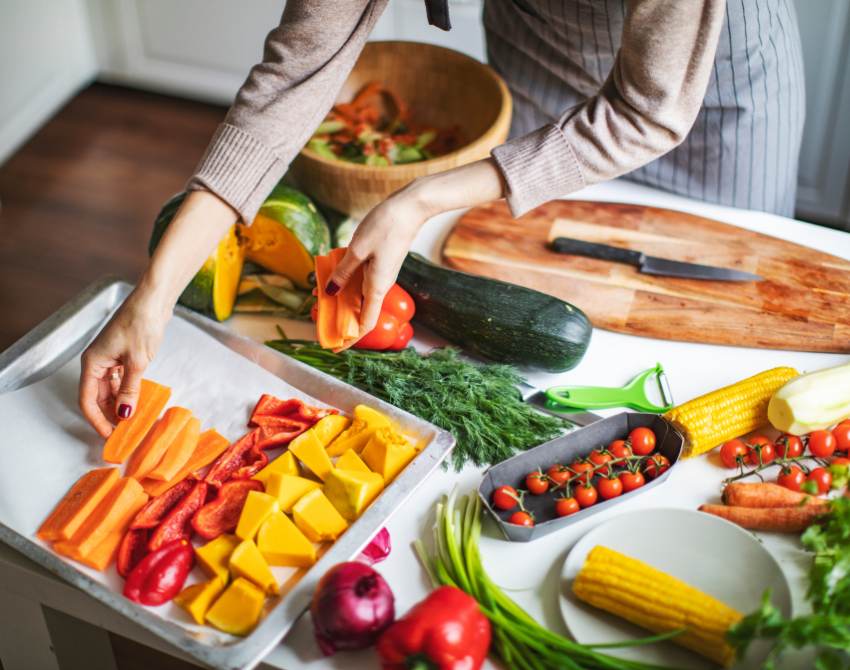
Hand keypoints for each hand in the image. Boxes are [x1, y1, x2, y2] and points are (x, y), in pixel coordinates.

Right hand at [77, 190, 237, 436]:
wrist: (154, 299)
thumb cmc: (142, 324)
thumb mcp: (137, 361)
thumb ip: (130, 389)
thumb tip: (124, 415)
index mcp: (93, 362)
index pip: (87, 399)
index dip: (96, 420)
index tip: (109, 435)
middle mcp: (97, 361)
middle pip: (97, 396)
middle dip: (108, 415)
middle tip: (123, 434)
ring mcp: (110, 358)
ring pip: (109, 389)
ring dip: (118, 405)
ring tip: (132, 422)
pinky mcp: (123, 355)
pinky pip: (120, 380)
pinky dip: (127, 392)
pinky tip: (137, 403)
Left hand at [325, 158, 505, 334]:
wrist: (410, 208)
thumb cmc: (386, 226)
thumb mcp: (358, 249)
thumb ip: (343, 271)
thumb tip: (330, 290)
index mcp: (377, 286)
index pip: (365, 323)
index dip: (350, 339)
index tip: (336, 347)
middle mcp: (380, 285)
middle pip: (360, 311)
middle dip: (340, 319)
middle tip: (318, 319)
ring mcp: (381, 275)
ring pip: (359, 295)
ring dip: (341, 299)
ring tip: (319, 296)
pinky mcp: (380, 264)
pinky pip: (361, 281)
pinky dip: (347, 283)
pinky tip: (333, 276)